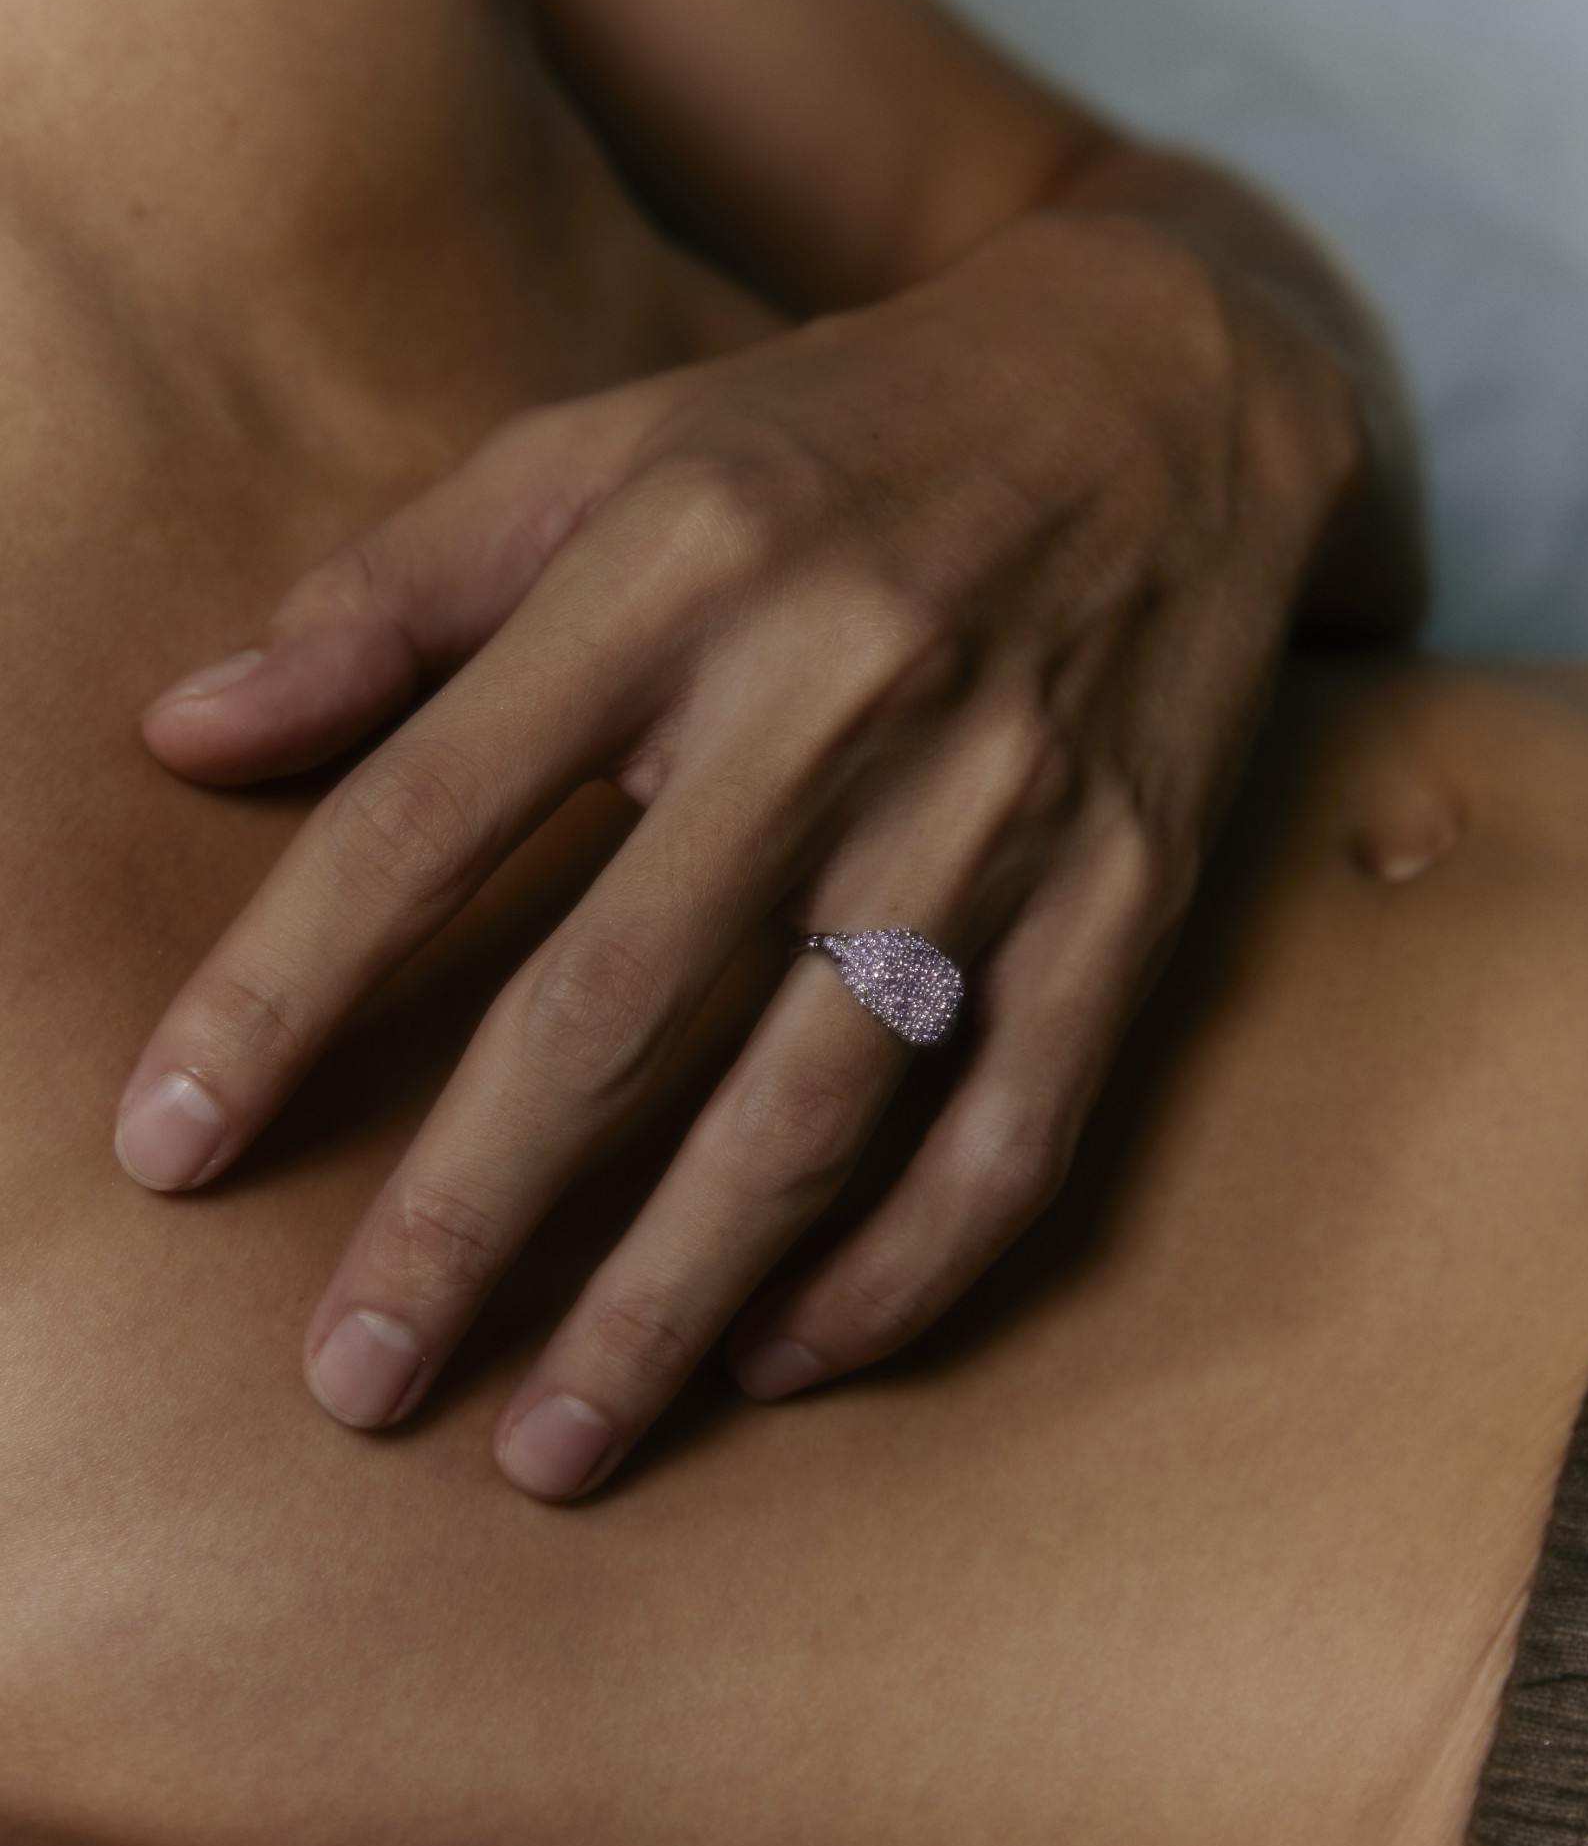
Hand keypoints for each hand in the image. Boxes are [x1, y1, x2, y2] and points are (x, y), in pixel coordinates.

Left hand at [121, 210, 1356, 1496]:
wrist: (1157, 397)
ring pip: (812, 1106)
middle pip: (613, 1004)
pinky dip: (901, 1270)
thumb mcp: (604, 454)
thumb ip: (390, 595)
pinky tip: (785, 1361)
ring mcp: (1000, 815)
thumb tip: (185, 734)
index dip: (284, 993)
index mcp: (675, 573)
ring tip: (551, 1447)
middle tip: (354, 1382)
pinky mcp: (1128, 901)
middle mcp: (838, 702)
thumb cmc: (837, 439)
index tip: (173, 1147)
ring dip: (668, 1298)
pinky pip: (1013, 1129)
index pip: (429, 816)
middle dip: (465, 1216)